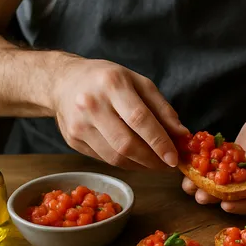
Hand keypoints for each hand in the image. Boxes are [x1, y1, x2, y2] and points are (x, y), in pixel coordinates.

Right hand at [53, 57, 187, 169]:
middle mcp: (92, 104)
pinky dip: (126, 163)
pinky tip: (137, 160)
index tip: (174, 157)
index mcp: (112, 84)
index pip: (139, 119)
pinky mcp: (72, 140)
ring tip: (156, 163)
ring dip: (141, 165)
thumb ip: (162, 109)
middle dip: (152, 159)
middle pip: (126, 143)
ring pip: (115, 157)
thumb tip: (182, 135)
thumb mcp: (139, 83)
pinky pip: (105, 159)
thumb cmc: (107, 80)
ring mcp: (79, 124)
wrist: (63, 81)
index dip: (159, 141)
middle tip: (168, 165)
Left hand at [182, 97, 245, 213]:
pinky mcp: (241, 155)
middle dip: (220, 197)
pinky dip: (210, 166)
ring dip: (210, 184)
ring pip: (230, 180)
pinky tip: (193, 165)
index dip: (245, 203)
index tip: (226, 204)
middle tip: (200, 197)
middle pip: (243, 193)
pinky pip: (224, 164)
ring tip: (190, 185)